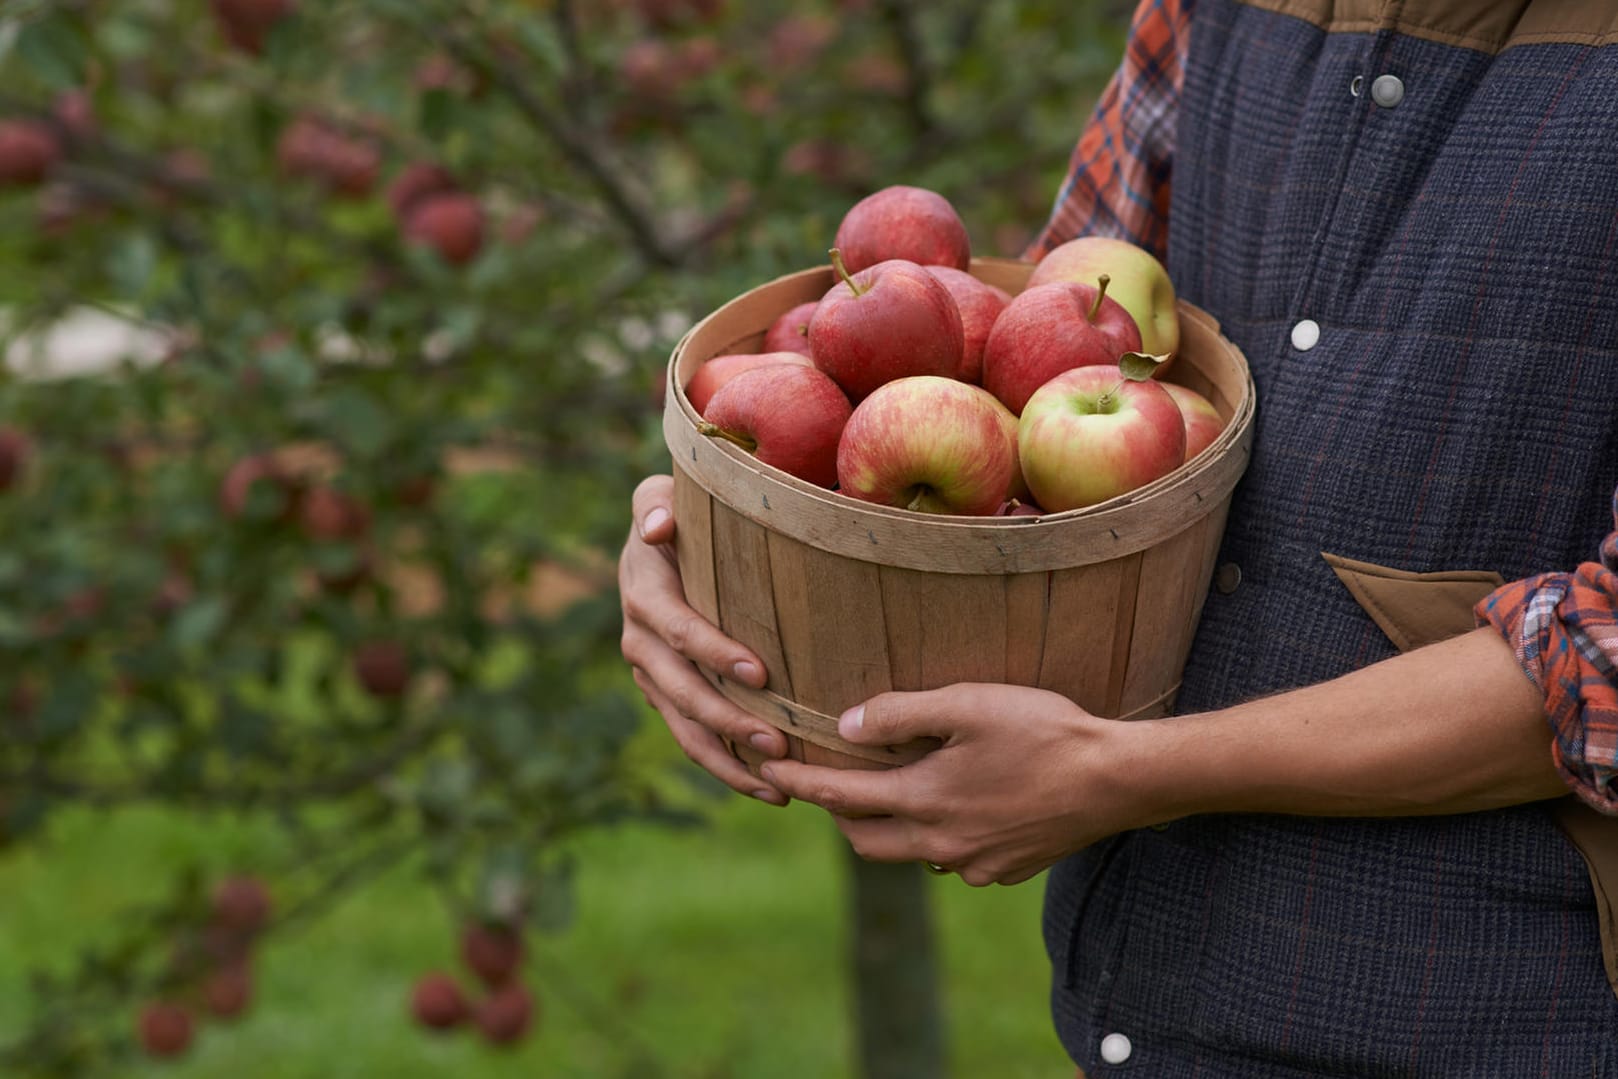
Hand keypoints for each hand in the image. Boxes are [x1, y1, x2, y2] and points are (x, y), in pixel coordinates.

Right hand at [618, 475, 790, 803]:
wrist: (658, 537)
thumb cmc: (678, 511)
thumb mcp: (660, 494)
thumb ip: (654, 504)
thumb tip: (656, 528)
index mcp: (644, 593)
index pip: (680, 630)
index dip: (716, 653)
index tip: (760, 673)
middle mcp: (639, 640)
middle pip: (682, 692)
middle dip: (729, 722)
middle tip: (779, 745)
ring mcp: (651, 675)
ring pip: (685, 728)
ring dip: (729, 761)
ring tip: (778, 787)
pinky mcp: (665, 696)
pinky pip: (692, 738)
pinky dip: (727, 766)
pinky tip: (770, 789)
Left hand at [758, 683, 1149, 884]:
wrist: (1118, 780)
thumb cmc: (1044, 731)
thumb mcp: (968, 704)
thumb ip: (901, 714)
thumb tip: (847, 726)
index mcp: (925, 800)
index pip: (839, 797)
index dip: (799, 783)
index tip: (768, 772)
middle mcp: (941, 843)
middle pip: (865, 839)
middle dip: (838, 814)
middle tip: (830, 783)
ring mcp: (975, 863)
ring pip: (910, 852)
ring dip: (891, 826)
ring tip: (895, 789)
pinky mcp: (1006, 869)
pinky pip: (954, 858)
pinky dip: (939, 835)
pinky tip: (959, 806)